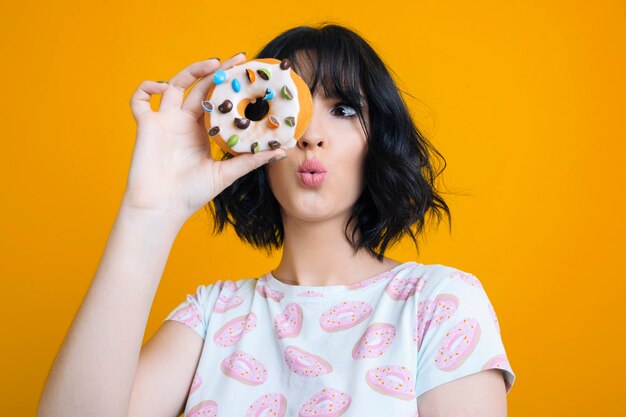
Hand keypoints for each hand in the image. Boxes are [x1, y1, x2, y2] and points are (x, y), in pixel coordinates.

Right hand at [123, 52, 287, 222]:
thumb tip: (283, 151)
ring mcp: (164, 121)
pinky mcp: (146, 125)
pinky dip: (147, 87)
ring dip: (191, 70)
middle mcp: (183, 123)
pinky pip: (139, 99)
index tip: (248, 74)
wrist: (162, 207)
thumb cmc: (192, 194)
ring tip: (213, 64)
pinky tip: (163, 87)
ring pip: (174, 85)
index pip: (217, 102)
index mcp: (202, 132)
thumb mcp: (227, 173)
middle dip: (218, 71)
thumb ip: (251, 160)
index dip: (230, 87)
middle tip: (239, 59)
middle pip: (200, 87)